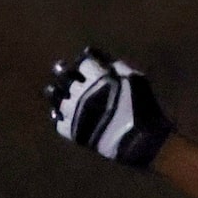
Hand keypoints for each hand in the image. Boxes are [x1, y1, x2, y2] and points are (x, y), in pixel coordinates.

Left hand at [46, 47, 172, 167]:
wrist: (141, 141)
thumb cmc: (143, 108)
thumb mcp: (136, 80)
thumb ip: (117, 66)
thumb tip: (99, 56)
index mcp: (96, 77)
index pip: (83, 62)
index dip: (84, 61)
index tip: (85, 62)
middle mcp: (80, 90)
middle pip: (63, 75)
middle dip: (62, 70)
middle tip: (61, 69)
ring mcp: (74, 110)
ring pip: (54, 96)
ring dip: (55, 91)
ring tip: (57, 91)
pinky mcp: (72, 130)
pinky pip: (57, 121)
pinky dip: (58, 115)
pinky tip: (61, 113)